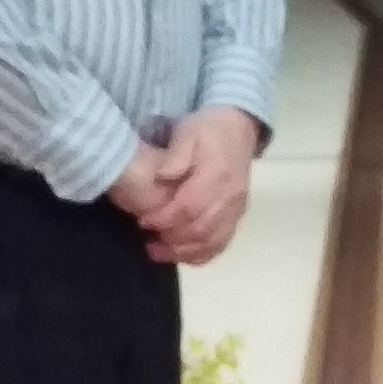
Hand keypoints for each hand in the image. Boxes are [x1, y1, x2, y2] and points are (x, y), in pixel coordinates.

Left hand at [129, 107, 258, 265]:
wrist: (238, 129)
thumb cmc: (206, 129)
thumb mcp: (187, 132)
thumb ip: (175, 156)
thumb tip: (162, 176)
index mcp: (217, 175)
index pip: (189, 206)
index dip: (164, 218)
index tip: (144, 221)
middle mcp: (230, 196)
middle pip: (200, 230)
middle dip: (171, 240)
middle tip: (147, 240)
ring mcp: (236, 209)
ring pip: (211, 242)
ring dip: (183, 252)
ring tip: (158, 251)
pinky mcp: (237, 217)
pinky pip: (221, 244)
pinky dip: (201, 254)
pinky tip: (181, 254)